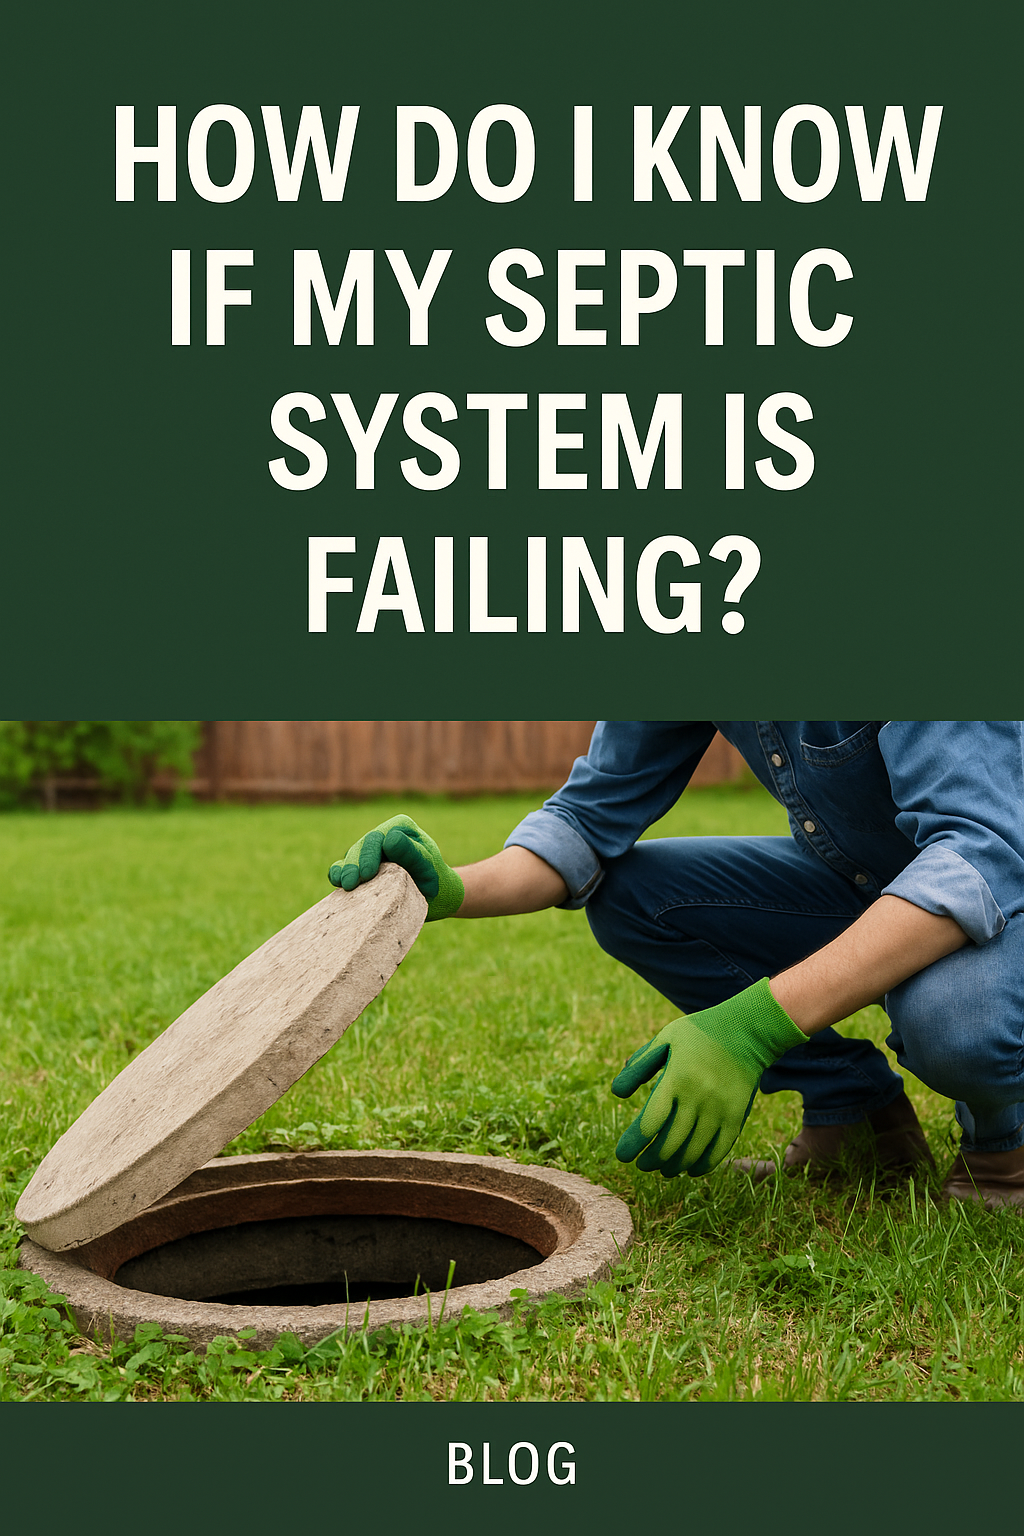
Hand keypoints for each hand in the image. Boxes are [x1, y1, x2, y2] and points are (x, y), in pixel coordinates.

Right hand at [328, 813, 464, 921]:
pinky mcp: (361, 866)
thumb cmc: (434, 879)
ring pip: (352, 855)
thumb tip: (389, 840)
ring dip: (346, 870)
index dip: (371, 855)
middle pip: (362, 846)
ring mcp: (371, 850)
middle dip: (355, 864)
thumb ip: (411, 852)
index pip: (379, 837)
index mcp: (401, 828)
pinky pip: (343, 865)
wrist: (435, 896)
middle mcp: (384, 835)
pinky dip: (338, 872)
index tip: (368, 874)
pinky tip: (337, 882)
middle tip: (352, 883)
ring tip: (346, 886)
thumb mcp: (427, 866)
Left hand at [611, 978, 805, 1176]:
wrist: (747, 1031)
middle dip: (651, 1160)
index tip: (622, 1155)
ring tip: (662, 1169)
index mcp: (676, 1078)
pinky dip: (703, 1165)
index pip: (650, 1122)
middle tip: (641, 1165)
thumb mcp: (665, 1039)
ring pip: (693, 1152)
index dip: (634, 1143)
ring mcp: (719, 1109)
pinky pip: (719, 1151)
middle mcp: (698, 1097)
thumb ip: (640, 1065)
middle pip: (670, 1143)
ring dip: (674, 1166)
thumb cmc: (698, 1034)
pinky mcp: (736, 1116)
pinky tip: (691, 1170)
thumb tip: (617, 1093)